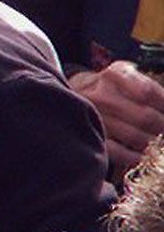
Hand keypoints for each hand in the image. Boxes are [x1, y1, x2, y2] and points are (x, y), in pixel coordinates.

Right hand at [70, 61, 163, 176]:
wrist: (76, 93)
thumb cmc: (112, 87)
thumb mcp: (127, 75)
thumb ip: (151, 89)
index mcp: (115, 75)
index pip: (149, 93)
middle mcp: (102, 95)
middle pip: (145, 117)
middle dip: (162, 128)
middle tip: (163, 131)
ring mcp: (94, 116)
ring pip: (135, 137)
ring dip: (153, 144)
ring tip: (156, 143)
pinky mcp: (91, 135)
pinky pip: (118, 152)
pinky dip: (135, 157)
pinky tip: (142, 156)